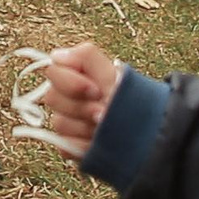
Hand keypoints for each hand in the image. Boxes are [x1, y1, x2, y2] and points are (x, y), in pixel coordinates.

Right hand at [34, 42, 122, 159]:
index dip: (71, 82)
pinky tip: (98, 141)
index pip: (52, 71)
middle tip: (103, 111)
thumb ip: (86, 57)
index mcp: (75, 74)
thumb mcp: (114, 76)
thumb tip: (58, 54)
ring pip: (58, 122)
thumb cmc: (132, 102)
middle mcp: (67, 97)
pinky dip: (83, 144)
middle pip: (51, 97)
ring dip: (85, 126)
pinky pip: (64, 144)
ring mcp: (67, 121)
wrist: (146, 134)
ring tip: (105, 126)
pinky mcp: (68, 144)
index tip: (95, 90)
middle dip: (81, 106)